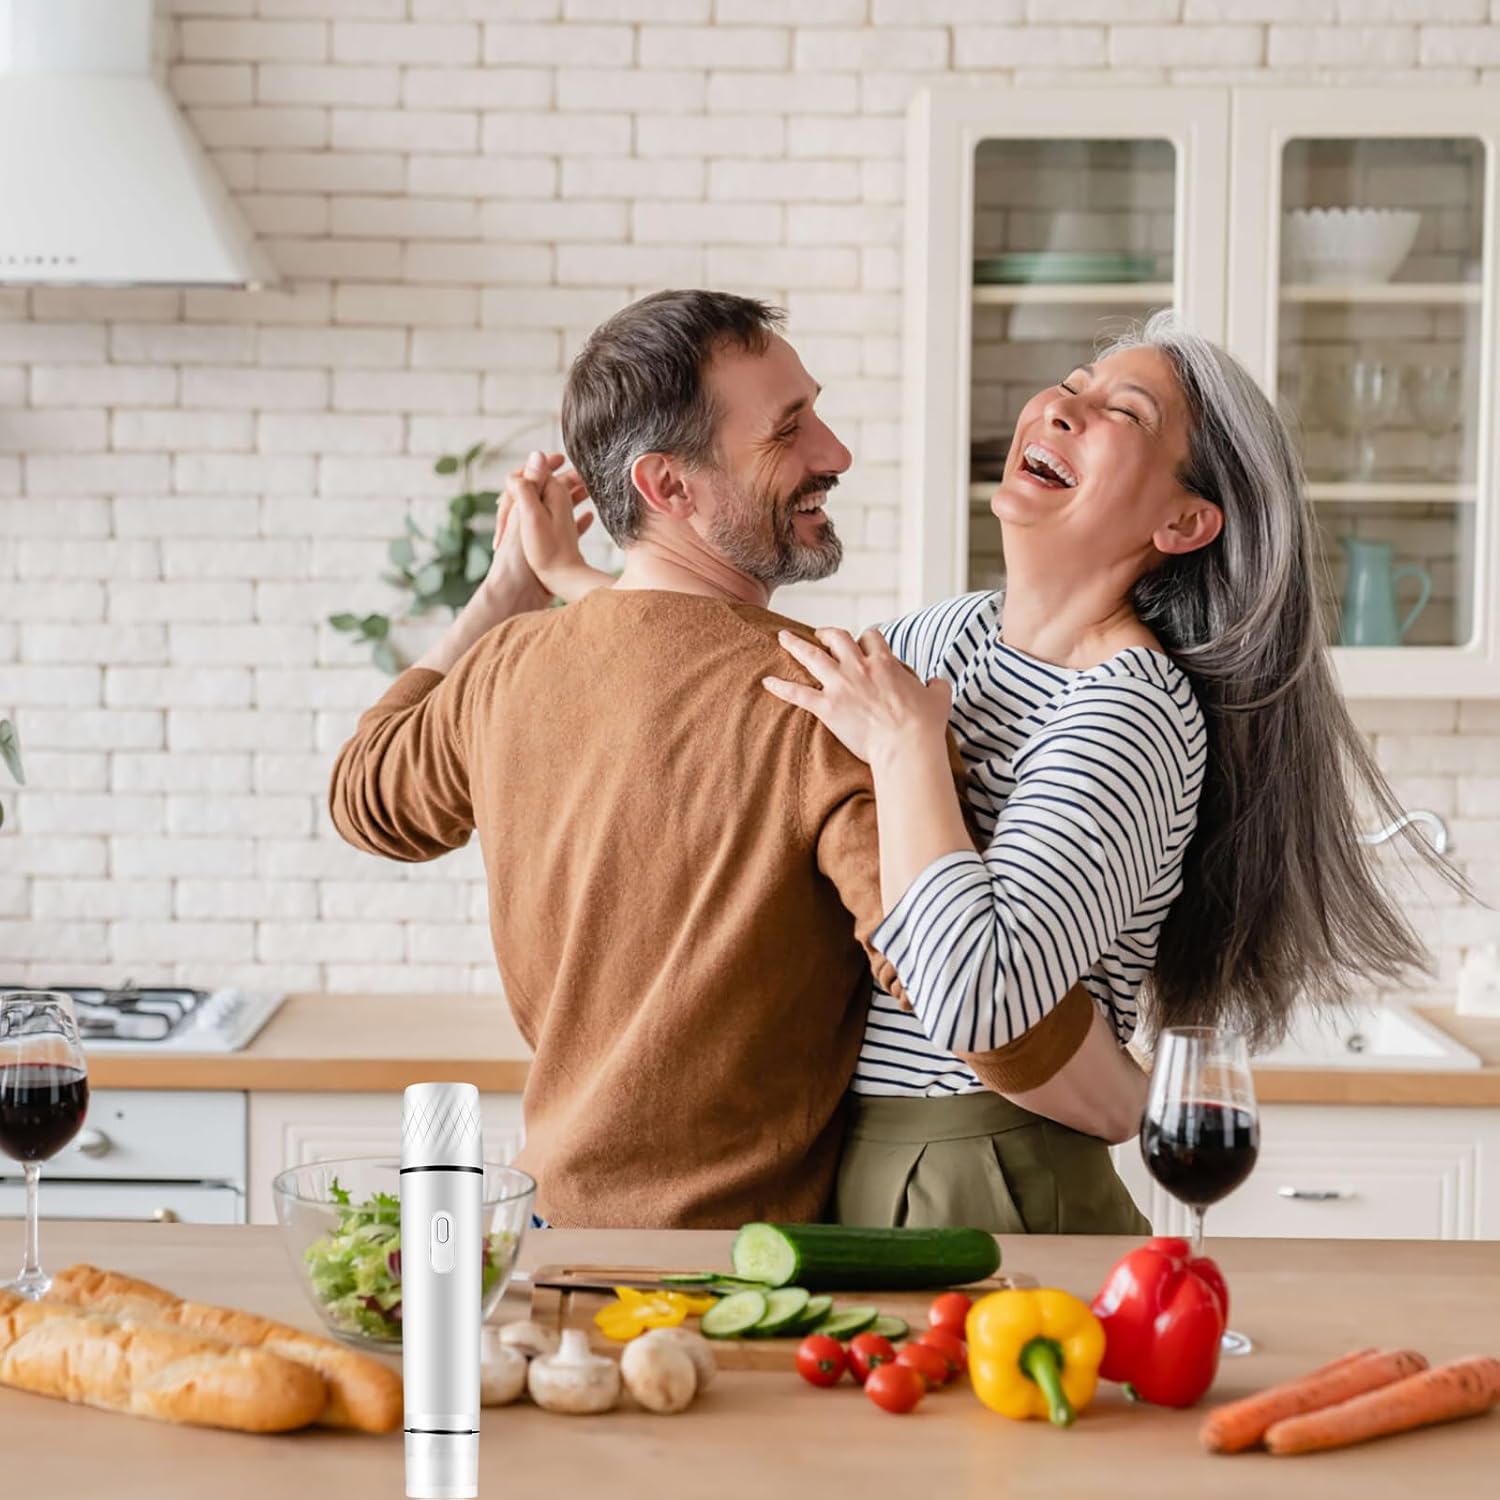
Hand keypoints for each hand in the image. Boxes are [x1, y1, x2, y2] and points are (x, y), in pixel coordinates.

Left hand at [502, 451, 612, 602]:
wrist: (520, 594)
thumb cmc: (523, 558)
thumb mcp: (529, 515)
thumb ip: (531, 486)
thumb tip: (536, 455)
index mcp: (522, 506)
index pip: (530, 477)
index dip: (544, 465)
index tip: (562, 457)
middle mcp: (528, 518)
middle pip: (547, 491)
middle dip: (565, 480)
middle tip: (586, 474)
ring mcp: (539, 534)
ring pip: (557, 508)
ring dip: (573, 497)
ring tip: (591, 491)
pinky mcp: (549, 551)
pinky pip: (565, 529)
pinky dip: (577, 521)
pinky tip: (591, 519)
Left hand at [763, 627, 952, 766]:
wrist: (906, 745)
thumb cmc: (924, 724)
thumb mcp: (939, 697)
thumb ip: (936, 684)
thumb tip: (936, 682)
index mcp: (885, 662)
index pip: (870, 637)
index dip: (865, 639)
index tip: (862, 644)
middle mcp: (859, 667)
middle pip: (837, 637)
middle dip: (827, 633)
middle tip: (820, 634)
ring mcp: (841, 685)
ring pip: (812, 656)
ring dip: (795, 645)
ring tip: (782, 637)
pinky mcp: (827, 707)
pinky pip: (797, 693)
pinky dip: (780, 687)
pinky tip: (766, 682)